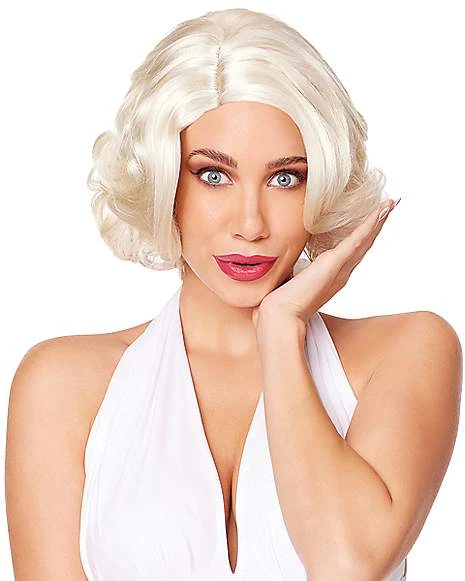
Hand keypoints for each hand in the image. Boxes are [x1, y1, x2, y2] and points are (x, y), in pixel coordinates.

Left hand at [253, 198, 400, 328]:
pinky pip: (356, 240)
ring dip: (378, 220)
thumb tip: (290, 261)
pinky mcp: (334, 265)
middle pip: (364, 243)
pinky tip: (379, 211)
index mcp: (332, 275)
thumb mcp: (292, 278)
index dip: (364, 233)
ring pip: (364, 240)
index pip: (352, 250)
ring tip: (391, 203)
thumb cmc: (282, 301)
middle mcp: (341, 273)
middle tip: (390, 204)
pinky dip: (369, 225)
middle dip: (377, 223)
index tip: (373, 217)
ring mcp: (340, 269)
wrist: (280, 316)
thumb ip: (297, 269)